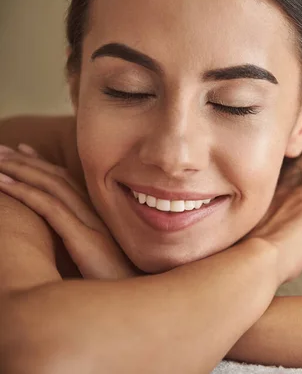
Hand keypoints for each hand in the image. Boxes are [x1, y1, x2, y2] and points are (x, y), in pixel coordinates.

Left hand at [0, 144, 136, 278]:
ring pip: (52, 187)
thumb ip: (84, 246)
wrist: (137, 301)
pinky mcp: (84, 239)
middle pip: (58, 178)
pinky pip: (50, 209)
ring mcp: (91, 225)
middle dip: (27, 161)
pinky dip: (25, 193)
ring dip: (21, 171)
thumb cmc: (116, 288)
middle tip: (0, 150)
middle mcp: (96, 215)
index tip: (24, 152)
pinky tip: (3, 184)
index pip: (70, 182)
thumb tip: (61, 244)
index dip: (45, 164)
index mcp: (100, 218)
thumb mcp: (98, 262)